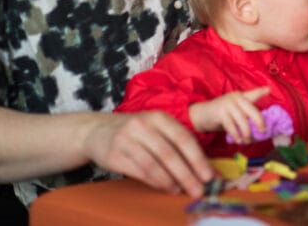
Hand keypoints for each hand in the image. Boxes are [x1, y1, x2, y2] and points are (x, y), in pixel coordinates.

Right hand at [84, 110, 213, 197]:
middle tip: (199, 190)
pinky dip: (156, 182)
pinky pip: (140, 172)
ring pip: (154, 165)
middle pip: (170, 154)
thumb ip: (176, 142)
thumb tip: (203, 166)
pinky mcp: (114, 155)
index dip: (198, 159)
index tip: (209, 175)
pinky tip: (167, 187)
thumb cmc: (136, 131)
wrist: (97, 130)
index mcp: (158, 116)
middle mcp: (142, 125)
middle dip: (188, 174)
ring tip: (182, 190)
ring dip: (171, 181)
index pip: (183, 138)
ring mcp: (126, 140)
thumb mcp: (156, 126)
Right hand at [188, 87, 269, 142]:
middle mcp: (236, 98)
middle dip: (259, 122)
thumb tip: (260, 128)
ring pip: (242, 121)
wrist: (201, 114)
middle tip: (263, 131)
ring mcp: (228, 105)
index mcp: (241, 96)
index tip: (268, 90)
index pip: (253, 94)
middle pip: (252, 110)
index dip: (261, 92)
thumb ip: (245, 114)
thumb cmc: (222, 114)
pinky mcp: (220, 113)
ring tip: (247, 141)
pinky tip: (238, 140)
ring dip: (247, 133)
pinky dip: (236, 134)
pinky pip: (232, 126)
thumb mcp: (234, 110)